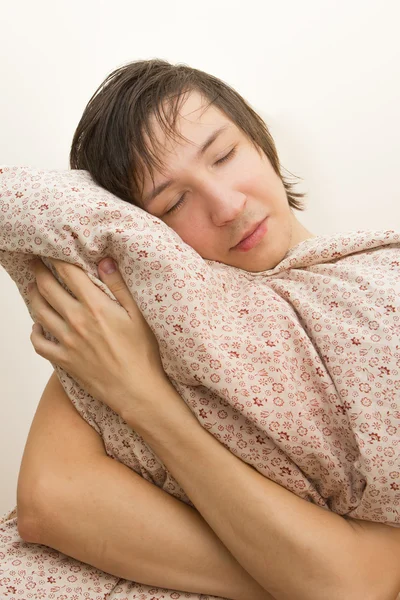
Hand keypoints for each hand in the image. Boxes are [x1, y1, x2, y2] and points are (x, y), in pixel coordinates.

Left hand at [28, 257, 169, 418]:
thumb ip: (119, 286)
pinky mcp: (64, 360)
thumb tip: (104, 260)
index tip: (50, 250)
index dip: (56, 258)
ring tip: (34, 287)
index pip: (68, 273)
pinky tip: (38, 326)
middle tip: (35, 262)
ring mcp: (67, 342)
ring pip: (39, 312)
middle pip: (47, 289)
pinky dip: (34, 332)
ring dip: (33, 296)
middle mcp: (76, 321)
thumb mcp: (139, 314)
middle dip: (38, 271)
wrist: (136, 390)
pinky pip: (39, 344)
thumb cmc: (143, 353)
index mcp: (95, 306)